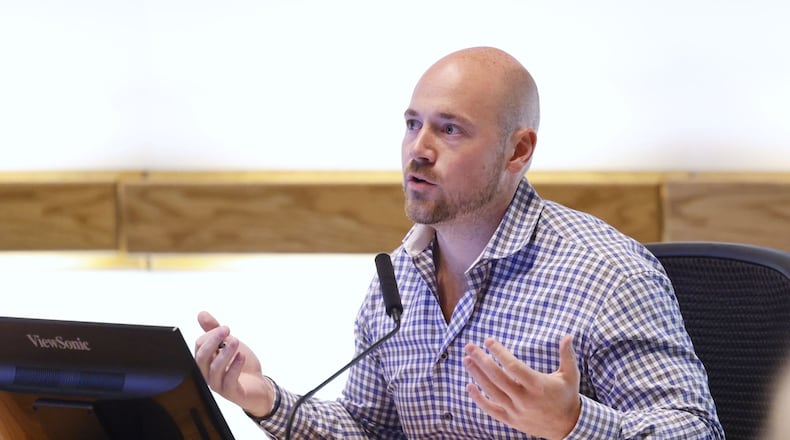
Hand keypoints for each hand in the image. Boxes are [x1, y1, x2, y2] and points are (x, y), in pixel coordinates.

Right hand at [194, 311, 274, 416]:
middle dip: (213, 342)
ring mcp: (219, 385)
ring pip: (214, 370)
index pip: (199, 348)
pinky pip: (229, 382)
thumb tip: (201, 314)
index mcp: (206, 362)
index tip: (225, 327)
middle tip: (226, 330)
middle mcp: (209, 375)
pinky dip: (234, 367)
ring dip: (225, 353)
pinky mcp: (232, 393)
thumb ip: (215, 330)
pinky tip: (241, 357)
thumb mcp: (229, 344)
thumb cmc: (242, 366)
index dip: (210, 336)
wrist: (259, 386)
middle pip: (201, 359)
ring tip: (235, 341)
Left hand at [462, 335, 580, 439]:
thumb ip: (567, 355)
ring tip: (467, 359)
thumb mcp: (570, 375)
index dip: (499, 353)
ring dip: (477, 375)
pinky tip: (469, 386)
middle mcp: (525, 399)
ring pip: (491, 392)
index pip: (513, 366)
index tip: (488, 341)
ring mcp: (516, 411)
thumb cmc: (567, 396)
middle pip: (497, 377)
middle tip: (469, 346)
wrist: (567, 427)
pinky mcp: (511, 420)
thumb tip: (568, 335)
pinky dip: (478, 399)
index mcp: (537, 385)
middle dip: (481, 360)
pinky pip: (491, 409)